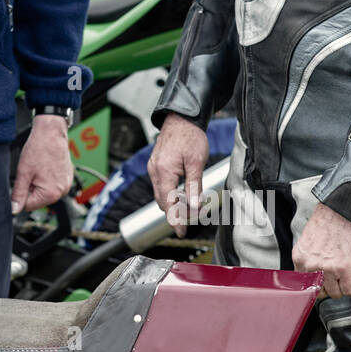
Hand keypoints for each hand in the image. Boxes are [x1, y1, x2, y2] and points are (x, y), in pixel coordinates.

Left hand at [11, 114, 74, 212]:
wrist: (51, 133)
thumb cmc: (39, 149)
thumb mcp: (23, 173)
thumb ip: (18, 194)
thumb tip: (14, 210)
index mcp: (51, 194)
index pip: (28, 206)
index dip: (20, 195)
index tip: (21, 181)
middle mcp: (62, 192)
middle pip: (37, 200)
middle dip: (30, 188)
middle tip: (29, 172)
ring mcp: (66, 185)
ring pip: (44, 192)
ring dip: (37, 183)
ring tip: (38, 168)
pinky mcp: (67, 179)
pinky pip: (52, 185)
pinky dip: (46, 178)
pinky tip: (44, 167)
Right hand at [147, 113, 207, 236]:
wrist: (181, 118)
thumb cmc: (190, 137)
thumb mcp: (196, 163)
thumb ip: (194, 187)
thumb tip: (195, 207)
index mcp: (164, 172)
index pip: (168, 204)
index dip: (175, 220)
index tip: (181, 233)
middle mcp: (155, 172)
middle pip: (162, 201)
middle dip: (175, 213)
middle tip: (192, 218)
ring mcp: (153, 168)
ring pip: (161, 194)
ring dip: (173, 203)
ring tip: (190, 207)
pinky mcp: (156, 165)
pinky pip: (160, 185)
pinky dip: (170, 193)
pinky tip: (182, 193)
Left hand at [293, 204, 350, 298]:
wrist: (344, 210)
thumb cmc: (328, 221)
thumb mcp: (309, 240)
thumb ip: (308, 257)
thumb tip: (313, 273)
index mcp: (300, 257)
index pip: (303, 284)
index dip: (315, 287)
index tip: (323, 287)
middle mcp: (311, 265)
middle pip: (319, 291)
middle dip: (329, 289)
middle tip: (337, 284)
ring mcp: (328, 268)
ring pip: (335, 293)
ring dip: (344, 290)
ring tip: (349, 284)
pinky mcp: (346, 269)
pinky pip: (350, 290)